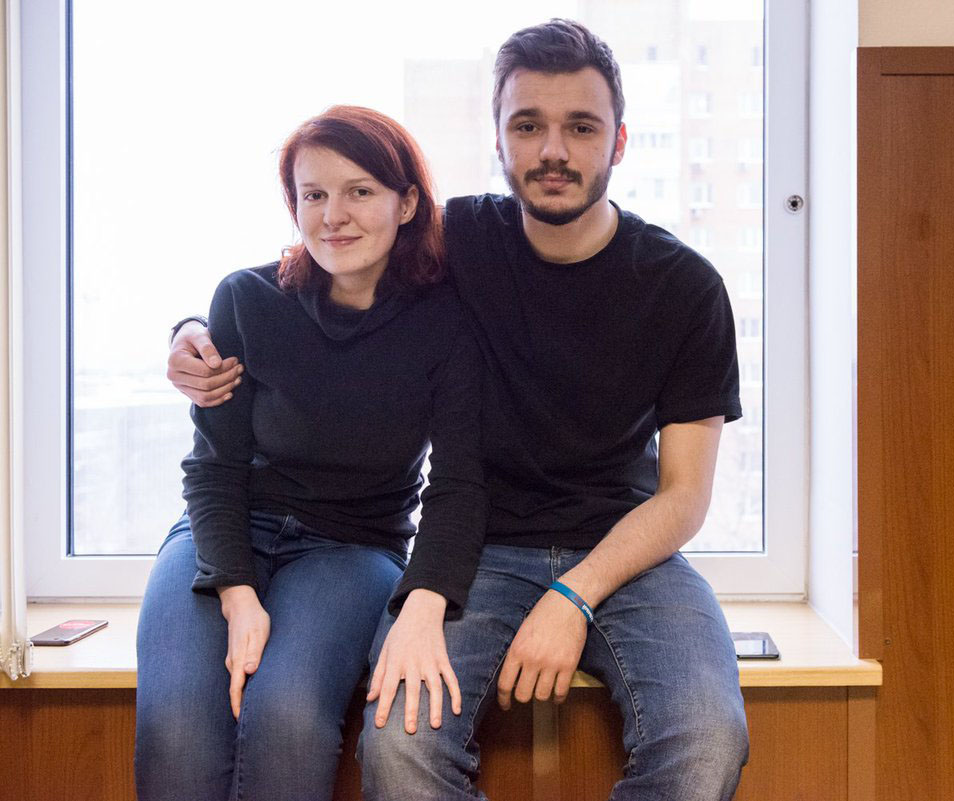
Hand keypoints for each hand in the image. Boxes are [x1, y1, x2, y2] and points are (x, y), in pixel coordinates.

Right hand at [167, 320, 243, 406]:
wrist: (184, 342)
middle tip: (240, 369)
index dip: (223, 368)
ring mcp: (179, 386)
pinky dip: (217, 399)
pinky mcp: (186, 392)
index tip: (235, 360)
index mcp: (175, 361)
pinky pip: (202, 401)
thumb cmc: (193, 336)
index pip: (204, 371)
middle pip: (206, 385)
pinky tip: (230, 393)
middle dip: (227, 378)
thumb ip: (207, 348)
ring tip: (238, 379)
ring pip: (205, 396)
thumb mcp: (199, 335)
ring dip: (225, 389)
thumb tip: (216, 364)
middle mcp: (174, 376)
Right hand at [218, 585, 270, 718]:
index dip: (237, 706)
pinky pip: (237, 678)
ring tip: (250, 714)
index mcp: (238, 660)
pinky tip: (250, 693)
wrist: (240, 606)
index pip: (235, 689)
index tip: (240, 722)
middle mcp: (232, 663)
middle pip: (234, 691)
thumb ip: (254, 653)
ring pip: (236, 685)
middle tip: (248, 726)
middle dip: (239, 708)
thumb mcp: (259, 634)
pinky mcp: (236, 658)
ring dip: (241, 698)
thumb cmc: (254, 620)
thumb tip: (249, 672)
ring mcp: (233, 661)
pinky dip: (242, 688)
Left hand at [366, 589, 461, 733]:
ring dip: (436, 707)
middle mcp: (413, 662)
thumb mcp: (385, 650)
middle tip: (410, 731)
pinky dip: (456, 694)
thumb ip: (378, 675)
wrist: (422, 611)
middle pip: (412, 690)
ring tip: (435, 725)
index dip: (383, 706)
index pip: (387, 687)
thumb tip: (370, 698)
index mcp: (396, 660)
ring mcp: (431, 661)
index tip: (379, 724)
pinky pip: (451, 679)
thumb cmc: (400, 633)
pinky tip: (456, 710)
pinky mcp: (443, 659)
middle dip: (411, 711)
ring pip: (435, 687)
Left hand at [497, 588, 587, 709]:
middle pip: (523, 695)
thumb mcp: (521, 633)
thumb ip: (517, 654)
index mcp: (517, 650)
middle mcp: (533, 659)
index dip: (503, 699)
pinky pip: (561, 692)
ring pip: (542, 696)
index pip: (505, 684)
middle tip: (527, 692)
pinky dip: (558, 697)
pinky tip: (557, 694)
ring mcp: (552, 664)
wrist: (567, 604)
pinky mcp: (569, 665)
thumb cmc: (542, 615)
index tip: (505, 705)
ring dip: (541, 695)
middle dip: (523, 696)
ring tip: (543, 689)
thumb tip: (512, 678)